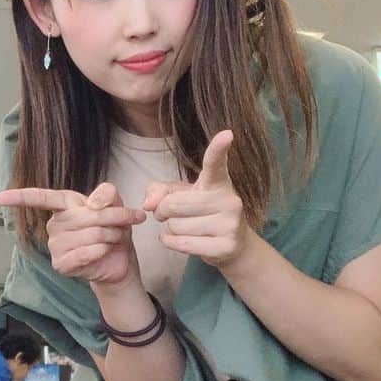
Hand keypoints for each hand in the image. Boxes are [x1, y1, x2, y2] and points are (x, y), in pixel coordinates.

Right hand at [0, 183, 145, 285]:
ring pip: (89, 234)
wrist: (119, 259)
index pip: (38, 198)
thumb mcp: (116, 204)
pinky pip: (83, 253)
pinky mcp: (61, 264)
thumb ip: (107, 193)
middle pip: (84, 215)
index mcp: (63, 205)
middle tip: (124, 222)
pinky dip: (100, 251)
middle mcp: (54, 224)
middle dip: (113, 217)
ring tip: (112, 239)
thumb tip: (91, 203)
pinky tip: (102, 252)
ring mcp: (56, 246)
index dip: (18, 197)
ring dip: (110, 236)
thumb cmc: (113, 229)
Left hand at [143, 130, 253, 268]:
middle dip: (163, 211)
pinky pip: (182, 243)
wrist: (232, 245)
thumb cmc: (201, 213)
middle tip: (168, 214)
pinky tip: (176, 239)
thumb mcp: (180, 195)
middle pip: (173, 204)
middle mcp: (229, 199)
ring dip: (169, 229)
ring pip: (175, 226)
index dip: (219, 149)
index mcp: (217, 182)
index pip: (215, 163)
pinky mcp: (226, 246)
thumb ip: (159, 191)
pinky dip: (170, 242)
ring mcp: (231, 224)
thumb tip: (148, 204)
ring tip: (183, 228)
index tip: (227, 134)